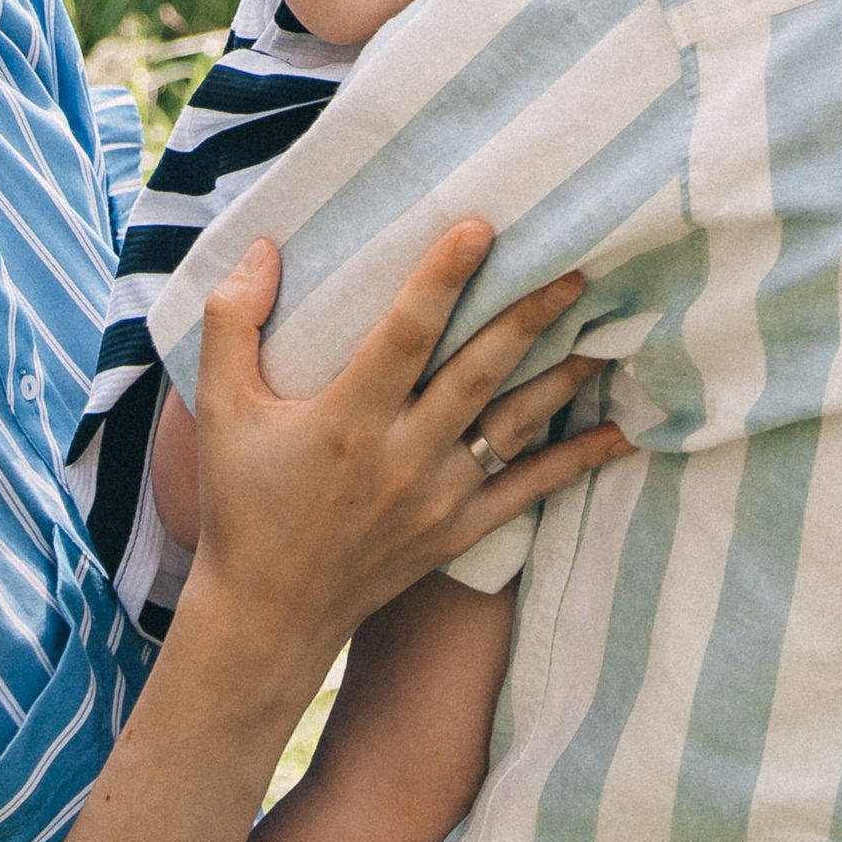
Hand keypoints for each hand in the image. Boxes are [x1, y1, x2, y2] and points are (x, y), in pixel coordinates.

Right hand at [181, 224, 625, 701]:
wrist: (268, 614)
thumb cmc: (244, 502)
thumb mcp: (220, 410)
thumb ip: (232, 323)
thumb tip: (263, 247)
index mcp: (347, 418)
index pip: (406, 334)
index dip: (442, 278)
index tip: (480, 227)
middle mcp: (401, 456)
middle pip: (479, 372)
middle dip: (529, 316)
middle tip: (577, 266)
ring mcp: (437, 497)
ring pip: (514, 424)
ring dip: (564, 376)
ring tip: (607, 330)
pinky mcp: (457, 532)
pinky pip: (528, 492)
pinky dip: (576, 462)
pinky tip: (620, 435)